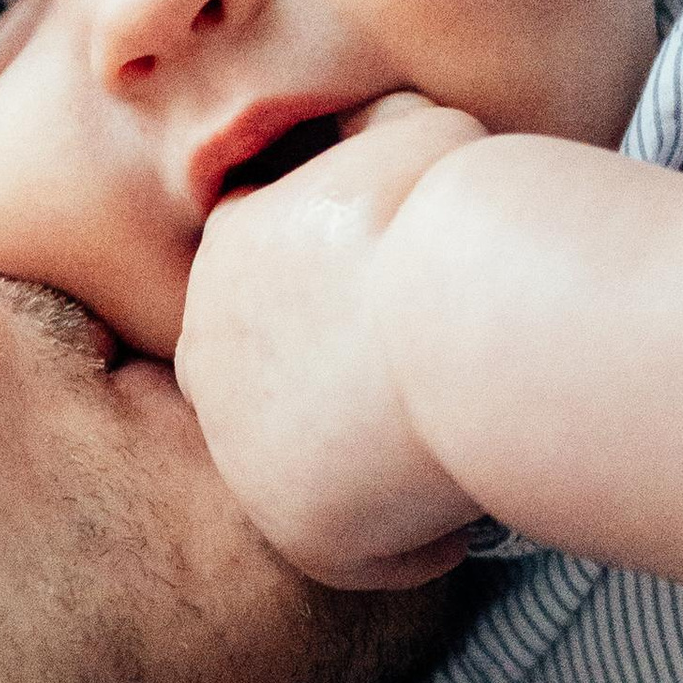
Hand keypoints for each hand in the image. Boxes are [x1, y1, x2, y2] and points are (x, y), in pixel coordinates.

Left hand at [176, 94, 487, 587]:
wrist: (469, 309)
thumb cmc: (458, 210)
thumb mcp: (418, 129)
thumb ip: (383, 135)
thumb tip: (381, 136)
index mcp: (234, 249)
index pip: (268, 286)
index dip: (338, 304)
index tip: (403, 316)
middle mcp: (213, 350)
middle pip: (266, 386)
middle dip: (334, 394)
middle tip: (426, 394)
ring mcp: (242, 445)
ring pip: (302, 474)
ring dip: (368, 476)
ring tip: (448, 458)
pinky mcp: (293, 522)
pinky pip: (355, 553)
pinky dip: (408, 545)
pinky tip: (461, 523)